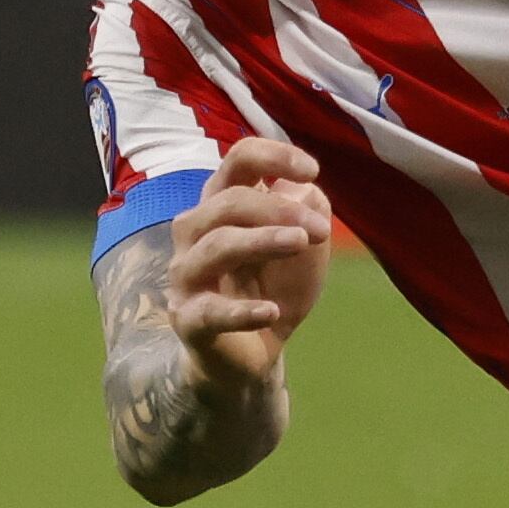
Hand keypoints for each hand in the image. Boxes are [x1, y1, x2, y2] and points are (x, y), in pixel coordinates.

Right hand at [168, 138, 334, 384]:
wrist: (253, 351)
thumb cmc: (274, 286)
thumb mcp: (305, 248)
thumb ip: (308, 214)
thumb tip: (306, 190)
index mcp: (223, 204)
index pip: (237, 161)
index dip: (272, 156)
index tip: (312, 170)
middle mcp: (196, 232)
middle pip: (227, 202)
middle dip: (278, 210)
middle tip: (321, 231)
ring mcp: (187, 275)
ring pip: (216, 246)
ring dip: (262, 241)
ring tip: (302, 244)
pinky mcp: (188, 319)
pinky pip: (209, 311)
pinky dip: (242, 311)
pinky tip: (272, 311)